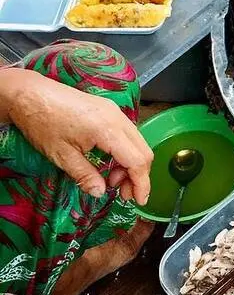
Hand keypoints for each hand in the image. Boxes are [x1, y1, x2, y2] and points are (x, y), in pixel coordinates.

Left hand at [0, 68, 152, 204]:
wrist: (29, 93)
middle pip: (143, 151)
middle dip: (138, 176)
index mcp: (107, 130)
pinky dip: (125, 152)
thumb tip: (100, 192)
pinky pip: (127, 134)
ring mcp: (115, 112)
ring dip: (130, 164)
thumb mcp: (61, 155)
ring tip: (111, 179)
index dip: (141, 183)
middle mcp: (117, 118)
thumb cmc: (42, 122)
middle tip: (123, 193)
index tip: (138, 201)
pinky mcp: (109, 110)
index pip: (137, 160)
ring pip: (138, 143)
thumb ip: (85, 175)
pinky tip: (109, 162)